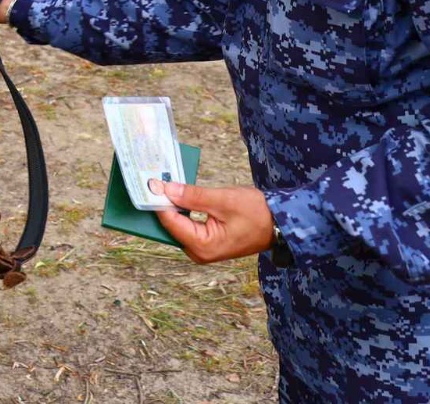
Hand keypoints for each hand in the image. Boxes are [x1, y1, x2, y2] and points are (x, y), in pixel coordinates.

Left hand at [148, 180, 275, 263]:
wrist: (280, 224)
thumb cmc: (257, 212)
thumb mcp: (224, 200)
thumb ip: (193, 196)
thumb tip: (166, 190)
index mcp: (202, 246)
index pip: (170, 221)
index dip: (158, 200)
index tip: (149, 181)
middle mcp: (199, 252)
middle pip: (170, 225)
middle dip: (162, 203)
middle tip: (152, 178)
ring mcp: (202, 249)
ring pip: (177, 225)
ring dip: (170, 205)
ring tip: (161, 182)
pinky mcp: (206, 242)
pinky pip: (186, 225)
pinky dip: (181, 210)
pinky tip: (176, 193)